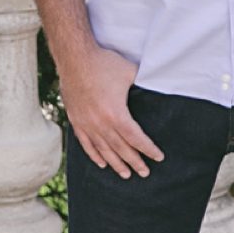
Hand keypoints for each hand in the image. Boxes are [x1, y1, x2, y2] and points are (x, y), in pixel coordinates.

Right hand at [56, 43, 164, 178]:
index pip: (136, 138)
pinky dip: (95, 155)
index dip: (148, 149)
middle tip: (145, 173)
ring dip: (116, 164)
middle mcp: (101, 124)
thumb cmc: (104, 63)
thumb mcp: (130, 72)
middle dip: (135, 162)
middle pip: (121, 149)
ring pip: (104, 150)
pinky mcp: (76, 120)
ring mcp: (87, 124)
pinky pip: (86, 143)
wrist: (75, 58)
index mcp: (116, 114)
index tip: (158, 157)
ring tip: (126, 175)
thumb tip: (158, 85)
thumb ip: (143, 84)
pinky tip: (102, 163)